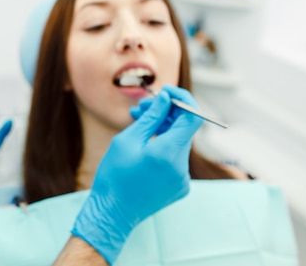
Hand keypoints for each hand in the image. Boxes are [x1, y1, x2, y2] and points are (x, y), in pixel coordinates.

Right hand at [71, 86, 201, 263]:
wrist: (113, 213)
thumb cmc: (115, 175)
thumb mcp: (128, 140)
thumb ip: (151, 117)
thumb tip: (166, 99)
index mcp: (169, 152)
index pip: (193, 116)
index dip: (182, 99)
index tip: (166, 92)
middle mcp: (182, 166)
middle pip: (184, 128)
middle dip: (166, 113)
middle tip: (141, 107)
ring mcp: (183, 178)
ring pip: (178, 142)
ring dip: (162, 129)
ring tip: (138, 122)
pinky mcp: (179, 186)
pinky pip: (175, 157)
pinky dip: (163, 146)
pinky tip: (143, 145)